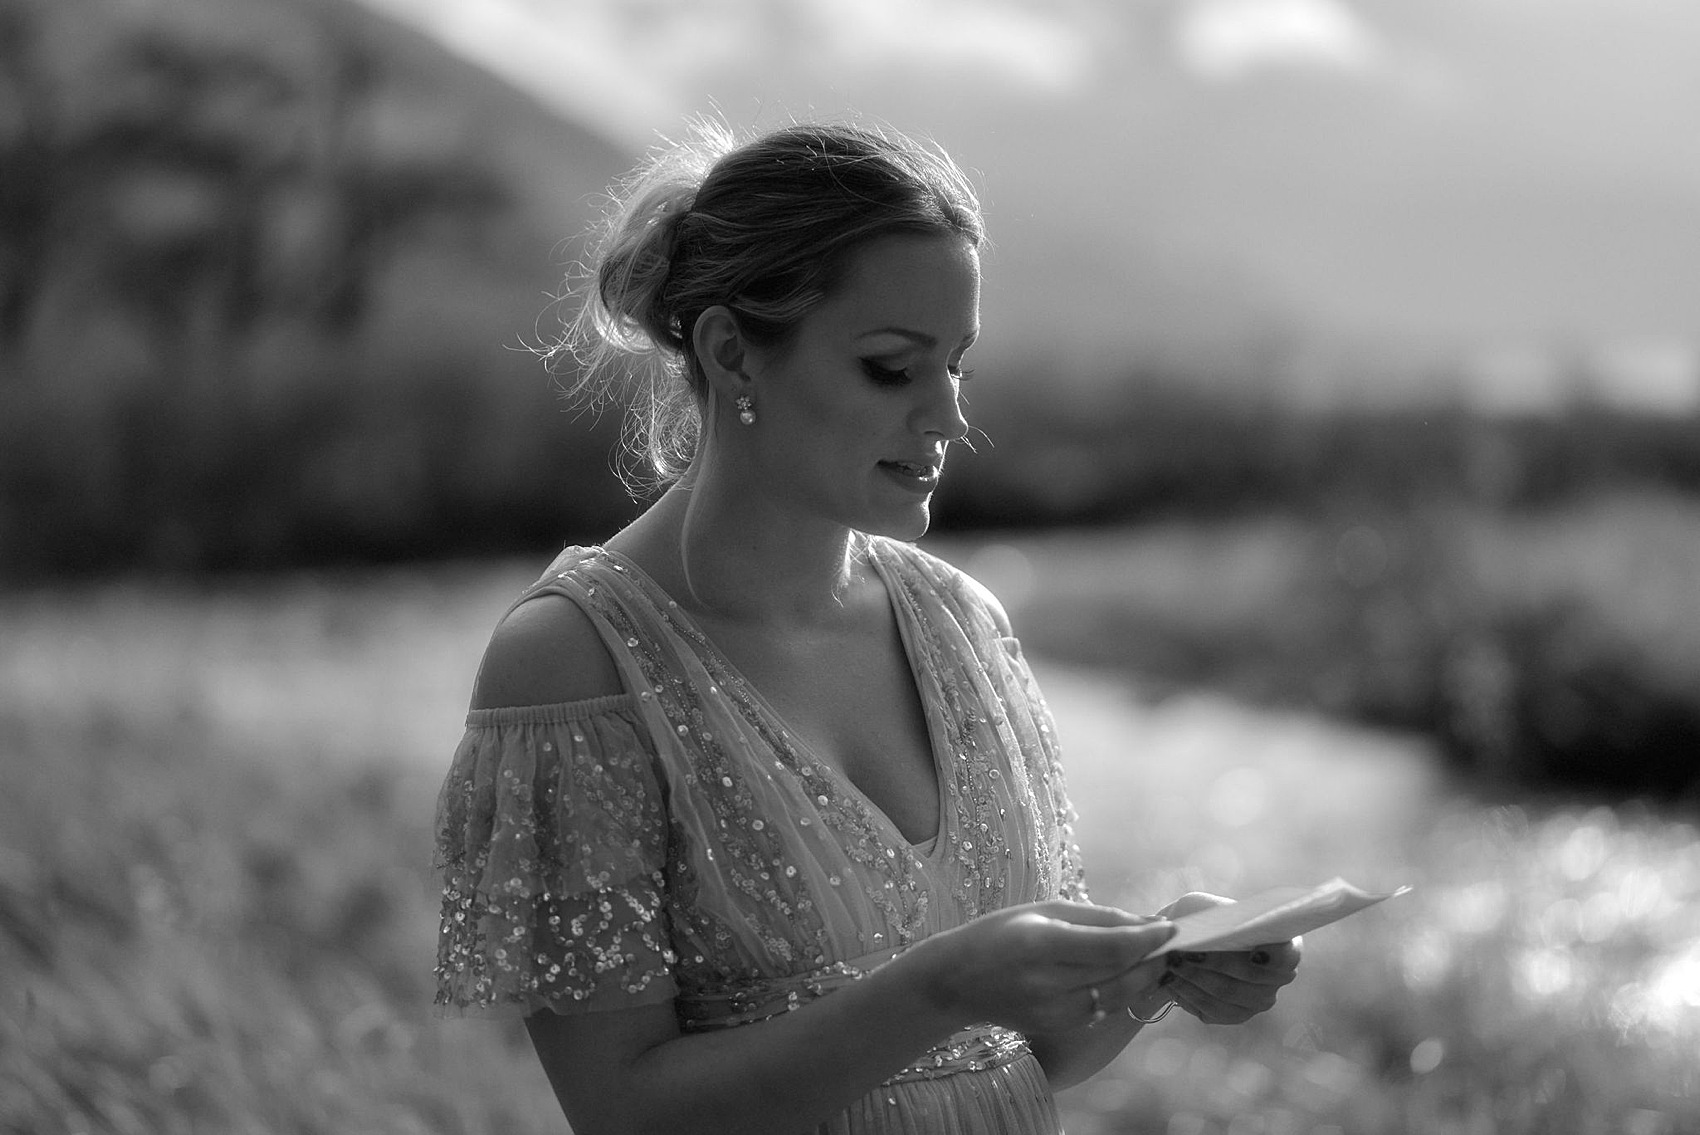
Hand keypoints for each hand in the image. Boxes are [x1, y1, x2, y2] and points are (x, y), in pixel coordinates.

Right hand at [911, 900, 1174, 1035]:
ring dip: (1144, 977)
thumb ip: (1098, 918)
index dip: (1149, 939)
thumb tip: (1148, 925)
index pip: (1113, 947)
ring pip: (1118, 996)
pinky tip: (1129, 974)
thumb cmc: (1000, 932)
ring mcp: (1053, 1011)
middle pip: (1121, 974)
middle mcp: (1048, 982)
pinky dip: (1122, 991)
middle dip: (1153, 958)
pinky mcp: (1058, 1026)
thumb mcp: (1044, 910)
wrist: (957, 980)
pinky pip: (1102, 1008)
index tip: (1172, 927)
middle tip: (1172, 941)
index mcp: (1042, 943)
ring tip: (1156, 956)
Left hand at [1154, 892, 1301, 1024]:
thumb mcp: (1204, 906)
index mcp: (1281, 942)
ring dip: (1196, 979)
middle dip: (1215, 965)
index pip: (1288, 956)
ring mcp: (1258, 999)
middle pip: (1252, 978)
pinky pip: (1213, 1011)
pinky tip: (1172, 980)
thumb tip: (1206, 936)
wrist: (1182, 937)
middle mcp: (1277, 976)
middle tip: (1184, 952)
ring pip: (1227, 995)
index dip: (1274, 958)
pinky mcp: (1235, 1014)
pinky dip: (1189, 994)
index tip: (1252, 952)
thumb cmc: (1200, 917)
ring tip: (1172, 964)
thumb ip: (1211, 917)